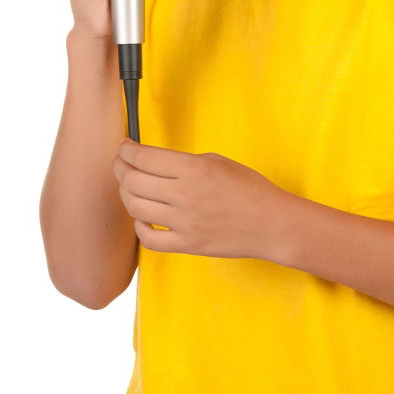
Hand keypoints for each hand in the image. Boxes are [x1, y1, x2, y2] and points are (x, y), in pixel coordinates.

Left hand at [112, 139, 291, 260]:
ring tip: (131, 187)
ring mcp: (184, 223)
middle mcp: (185, 195)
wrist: (272, 224)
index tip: (125, 148)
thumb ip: (183, 162)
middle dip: (120, 169)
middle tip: (121, 164)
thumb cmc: (250, 189)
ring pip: (135, 207)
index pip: (144, 158)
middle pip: (133, 181)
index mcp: (194, 169)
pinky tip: (144, 216)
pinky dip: (139, 226)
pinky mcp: (187, 245)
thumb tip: (153, 161)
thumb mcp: (217, 161)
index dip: (127, 151)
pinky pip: (149, 238)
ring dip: (126, 194)